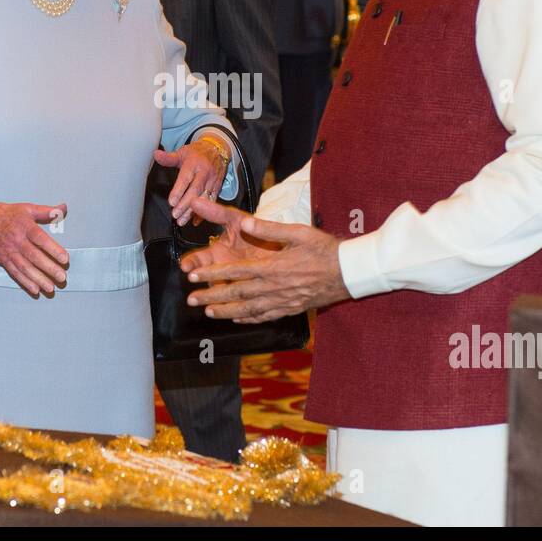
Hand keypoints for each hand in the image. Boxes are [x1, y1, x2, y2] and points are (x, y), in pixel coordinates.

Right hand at [0, 201, 68, 297]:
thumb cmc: (6, 215)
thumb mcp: (27, 209)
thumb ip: (47, 211)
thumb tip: (63, 208)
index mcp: (24, 226)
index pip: (40, 239)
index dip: (53, 249)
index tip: (65, 259)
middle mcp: (16, 241)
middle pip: (34, 256)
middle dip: (49, 268)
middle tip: (62, 277)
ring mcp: (9, 252)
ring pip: (25, 268)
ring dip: (38, 279)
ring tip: (51, 288)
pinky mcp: (4, 260)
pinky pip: (15, 273)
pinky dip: (25, 283)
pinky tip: (35, 290)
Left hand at [154, 137, 227, 226]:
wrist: (217, 149)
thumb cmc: (198, 153)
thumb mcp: (182, 152)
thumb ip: (168, 157)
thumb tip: (156, 154)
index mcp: (194, 163)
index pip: (186, 178)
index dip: (179, 190)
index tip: (172, 202)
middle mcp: (205, 172)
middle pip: (195, 190)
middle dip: (185, 204)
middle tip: (175, 215)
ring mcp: (212, 181)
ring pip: (204, 198)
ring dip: (193, 211)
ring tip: (182, 220)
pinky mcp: (217, 188)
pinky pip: (211, 202)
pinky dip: (204, 213)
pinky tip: (195, 220)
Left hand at [180, 198, 350, 322]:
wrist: (349, 272)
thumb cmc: (325, 249)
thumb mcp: (298, 232)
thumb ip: (268, 229)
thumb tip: (244, 221)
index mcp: (272, 266)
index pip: (234, 271)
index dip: (212, 274)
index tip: (193, 276)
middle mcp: (274, 287)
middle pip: (236, 294)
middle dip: (211, 296)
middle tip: (191, 300)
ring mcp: (282, 300)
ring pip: (248, 309)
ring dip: (226, 311)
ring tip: (209, 312)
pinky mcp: (291, 308)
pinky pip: (265, 316)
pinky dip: (249, 318)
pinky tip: (238, 319)